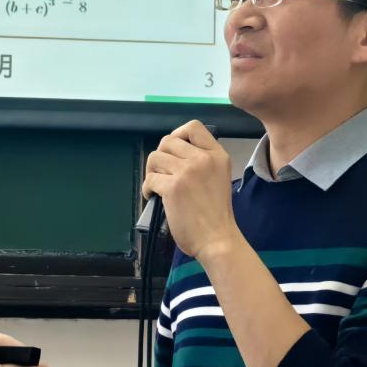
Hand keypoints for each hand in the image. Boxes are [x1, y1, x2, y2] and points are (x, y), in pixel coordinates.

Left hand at [141, 120, 240, 261]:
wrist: (217, 239)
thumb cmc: (217, 214)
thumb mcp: (219, 177)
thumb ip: (203, 162)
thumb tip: (175, 155)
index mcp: (217, 155)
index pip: (193, 127)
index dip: (178, 134)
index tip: (174, 151)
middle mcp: (202, 159)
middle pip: (168, 141)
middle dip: (160, 156)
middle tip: (162, 172)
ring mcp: (187, 172)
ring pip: (155, 157)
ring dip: (152, 171)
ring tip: (157, 185)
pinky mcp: (172, 187)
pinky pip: (150, 178)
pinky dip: (147, 188)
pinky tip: (153, 196)